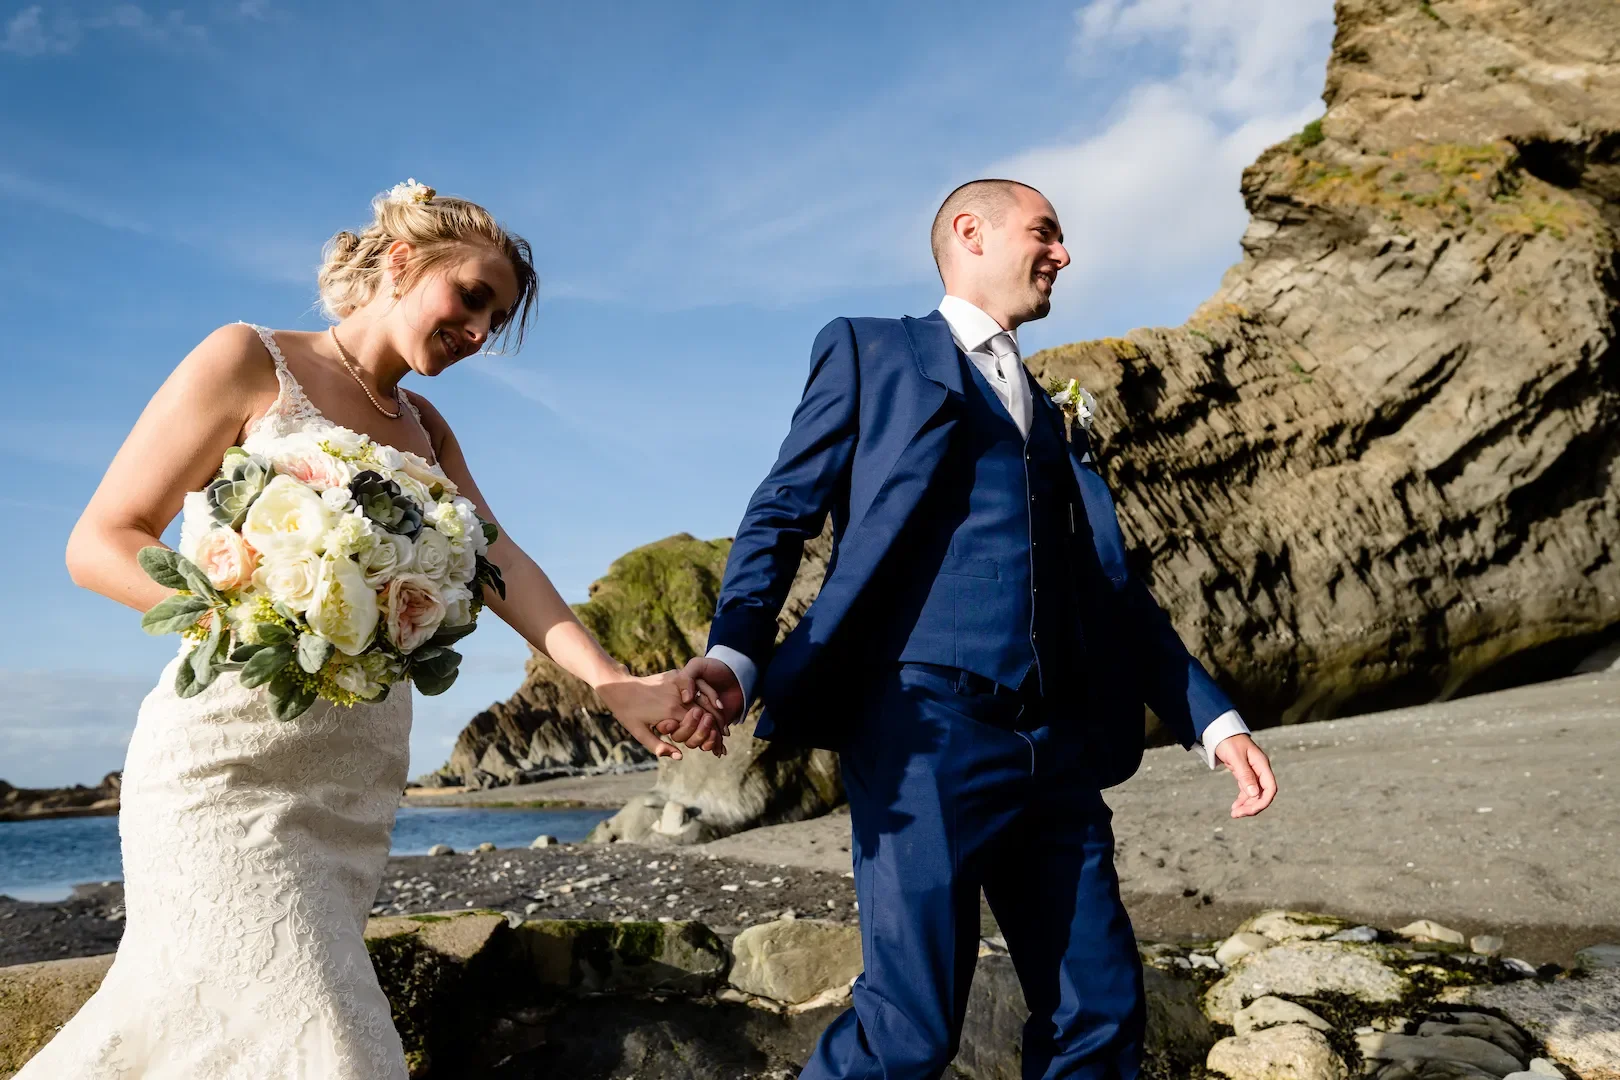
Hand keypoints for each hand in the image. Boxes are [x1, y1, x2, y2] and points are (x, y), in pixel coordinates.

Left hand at [595, 669, 726, 759]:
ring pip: (705, 700)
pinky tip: (715, 707)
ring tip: (724, 729)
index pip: (699, 726)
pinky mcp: (677, 676)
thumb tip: (680, 756)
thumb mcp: (639, 733)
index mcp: (671, 711)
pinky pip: (698, 687)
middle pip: (706, 713)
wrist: (618, 686)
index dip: (711, 739)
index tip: (718, 750)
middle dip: (718, 730)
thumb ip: (659, 746)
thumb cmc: (626, 712)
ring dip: (717, 714)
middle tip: (724, 743)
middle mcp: (678, 697)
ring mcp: (679, 684)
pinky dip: (709, 697)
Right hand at [656, 656, 745, 746]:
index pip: (668, 720)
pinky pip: (708, 742)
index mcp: (677, 702)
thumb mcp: (697, 665)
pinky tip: (720, 738)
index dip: (668, 724)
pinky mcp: (712, 729)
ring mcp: (700, 723)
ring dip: (702, 736)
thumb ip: (686, 678)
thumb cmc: (714, 668)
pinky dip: (714, 743)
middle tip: (705, 716)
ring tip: (713, 724)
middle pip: (680, 733)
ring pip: (693, 741)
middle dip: (690, 729)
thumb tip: (686, 699)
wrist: (736, 674)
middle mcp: (686, 715)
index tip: (674, 721)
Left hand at [1213, 734, 1276, 818]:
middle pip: (1263, 794)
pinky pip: (1247, 791)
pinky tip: (1235, 807)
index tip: (1249, 811)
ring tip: (1234, 814)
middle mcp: (1260, 769)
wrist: (1220, 731)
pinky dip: (1242, 800)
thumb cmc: (1228, 741)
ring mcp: (1253, 772)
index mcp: (1262, 764)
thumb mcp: (1235, 758)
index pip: (1270, 788)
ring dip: (1246, 805)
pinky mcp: (1245, 774)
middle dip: (1252, 806)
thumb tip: (1255, 794)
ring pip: (1255, 794)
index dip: (1263, 802)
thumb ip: (1245, 775)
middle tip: (1236, 814)